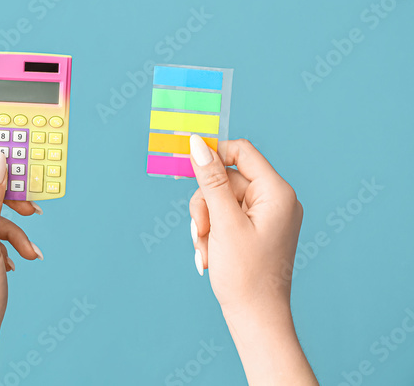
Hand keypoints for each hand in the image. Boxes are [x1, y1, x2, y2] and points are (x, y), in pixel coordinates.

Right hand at [188, 136, 316, 384]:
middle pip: (226, 178)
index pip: (241, 152)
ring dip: (206, 221)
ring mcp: (268, 216)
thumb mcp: (223, 222)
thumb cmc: (245, 274)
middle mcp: (276, 200)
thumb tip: (198, 143)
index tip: (185, 166)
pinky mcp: (258, 230)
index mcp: (277, 193)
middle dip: (206, 203)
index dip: (212, 155)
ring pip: (222, 199)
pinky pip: (227, 216)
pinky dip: (214, 231)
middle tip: (202, 230)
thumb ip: (211, 179)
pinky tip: (211, 253)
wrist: (257, 319)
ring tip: (206, 248)